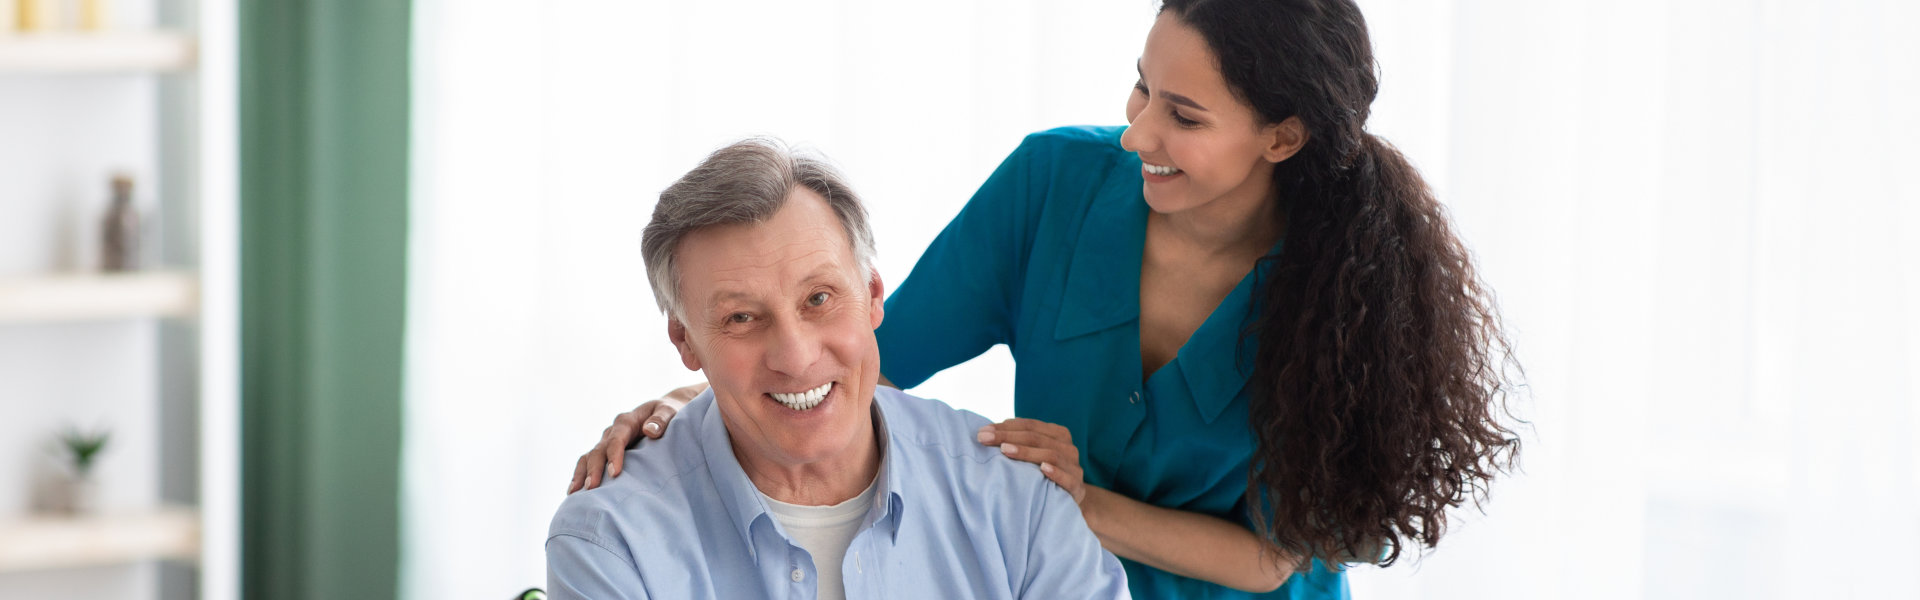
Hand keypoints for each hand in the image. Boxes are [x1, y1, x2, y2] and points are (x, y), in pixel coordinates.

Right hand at [567, 383, 704, 493]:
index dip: (614, 455)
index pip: (616, 439)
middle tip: (592, 488)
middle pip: (599, 450)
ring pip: (589, 457)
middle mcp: (612, 431)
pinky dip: (581, 475)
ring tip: (575, 494)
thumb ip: (661, 419)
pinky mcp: (606, 452)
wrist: (665, 411)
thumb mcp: (669, 411)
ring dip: (582, 474)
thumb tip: (650, 431)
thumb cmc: (669, 412)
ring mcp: (607, 442)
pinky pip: (589, 462)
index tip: (615, 473)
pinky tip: (575, 492)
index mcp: (627, 421)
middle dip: (594, 469)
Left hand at [977, 418, 1084, 503]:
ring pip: (1051, 454)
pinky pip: (1068, 478)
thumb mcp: (1033, 454)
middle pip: (1037, 437)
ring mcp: (1074, 467)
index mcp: (1058, 434)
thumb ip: (1017, 442)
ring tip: (1005, 450)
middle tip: (984, 438)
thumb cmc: (1042, 475)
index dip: (1006, 427)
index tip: (983, 431)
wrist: (1068, 501)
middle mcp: (1068, 448)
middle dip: (1008, 436)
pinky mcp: (1077, 488)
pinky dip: (1056, 472)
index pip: (1030, 425)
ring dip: (1026, 452)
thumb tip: (985, 432)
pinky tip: (1042, 469)